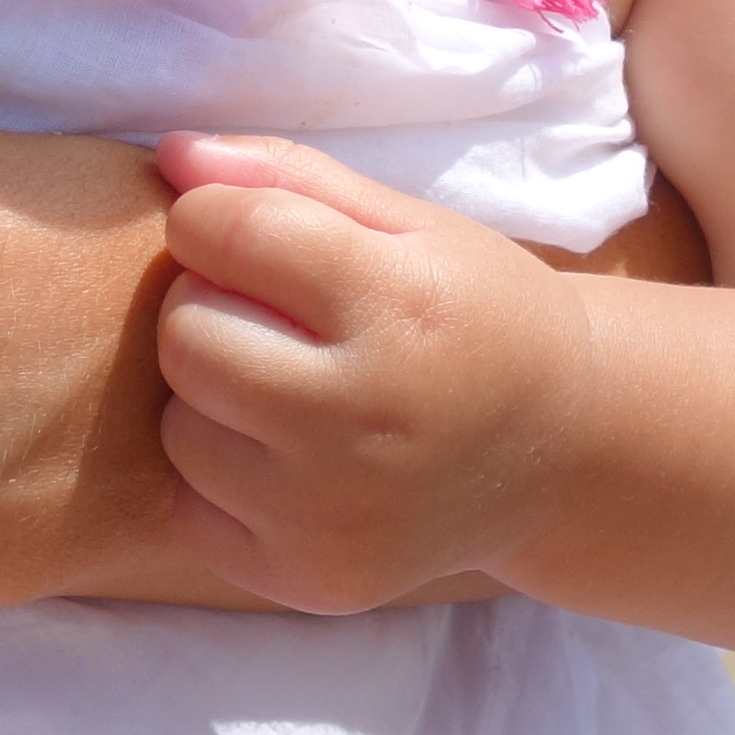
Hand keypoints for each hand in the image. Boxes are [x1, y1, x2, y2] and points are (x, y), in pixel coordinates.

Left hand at [146, 137, 594, 616]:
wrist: (562, 452)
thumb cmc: (469, 316)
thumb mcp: (409, 223)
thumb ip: (287, 176)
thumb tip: (173, 156)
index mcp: (400, 306)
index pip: (230, 232)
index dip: (213, 217)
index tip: (248, 232)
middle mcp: (368, 419)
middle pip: (187, 333)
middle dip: (208, 305)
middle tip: (271, 316)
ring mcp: (337, 513)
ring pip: (179, 425)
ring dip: (211, 394)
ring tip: (285, 386)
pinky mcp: (312, 578)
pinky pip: (190, 505)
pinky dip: (220, 474)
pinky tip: (289, 455)